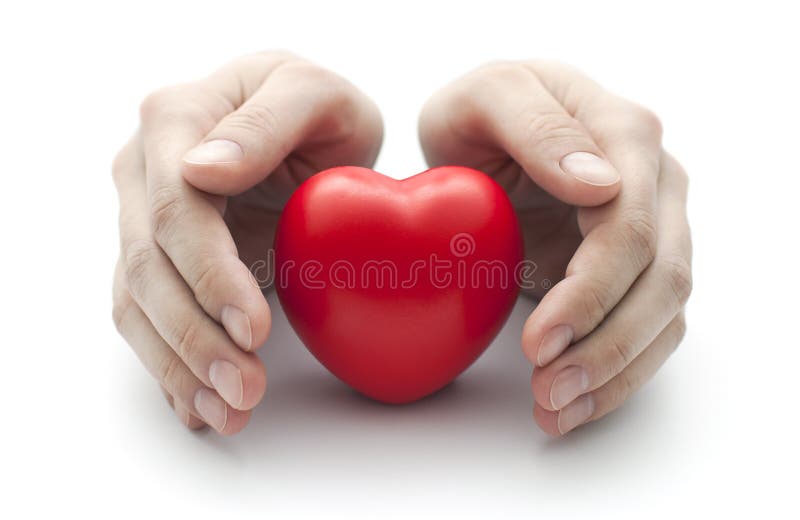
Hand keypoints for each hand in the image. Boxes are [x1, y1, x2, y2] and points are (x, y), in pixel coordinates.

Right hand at [112, 52, 382, 432]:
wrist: (309, 129)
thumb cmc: (318, 108)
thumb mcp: (314, 94)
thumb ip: (265, 123)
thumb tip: (201, 169)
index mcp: (174, 121)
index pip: (176, 211)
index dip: (208, 274)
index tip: (252, 325)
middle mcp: (144, 172)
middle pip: (149, 269)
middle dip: (194, 338)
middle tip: (245, 389)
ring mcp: (145, 218)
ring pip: (141, 304)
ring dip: (180, 366)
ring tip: (230, 412)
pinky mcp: (162, 260)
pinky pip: (151, 319)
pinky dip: (172, 367)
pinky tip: (200, 408)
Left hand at [419, 61, 690, 434]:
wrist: (482, 136)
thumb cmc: (479, 114)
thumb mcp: (487, 96)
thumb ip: (535, 125)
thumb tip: (600, 183)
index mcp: (625, 134)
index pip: (631, 227)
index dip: (593, 291)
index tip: (540, 339)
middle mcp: (656, 184)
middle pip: (660, 280)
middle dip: (606, 345)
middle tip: (547, 390)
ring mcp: (654, 228)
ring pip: (664, 314)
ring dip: (615, 372)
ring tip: (556, 411)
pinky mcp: (634, 270)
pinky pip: (647, 330)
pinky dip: (616, 375)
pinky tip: (573, 408)